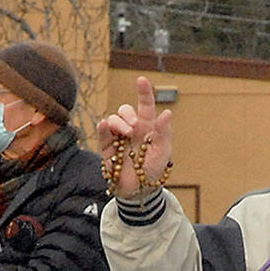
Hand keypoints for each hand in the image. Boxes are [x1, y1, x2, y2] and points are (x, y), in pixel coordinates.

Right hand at [96, 76, 172, 198]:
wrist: (140, 190)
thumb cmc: (154, 169)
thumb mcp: (162, 152)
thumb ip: (163, 133)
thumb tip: (166, 112)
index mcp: (147, 127)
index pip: (145, 106)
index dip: (143, 92)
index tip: (141, 80)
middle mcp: (132, 129)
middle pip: (125, 111)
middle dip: (128, 114)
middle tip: (133, 127)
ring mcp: (118, 138)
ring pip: (113, 120)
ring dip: (119, 123)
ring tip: (126, 134)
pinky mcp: (107, 149)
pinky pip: (103, 134)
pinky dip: (103, 128)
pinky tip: (104, 125)